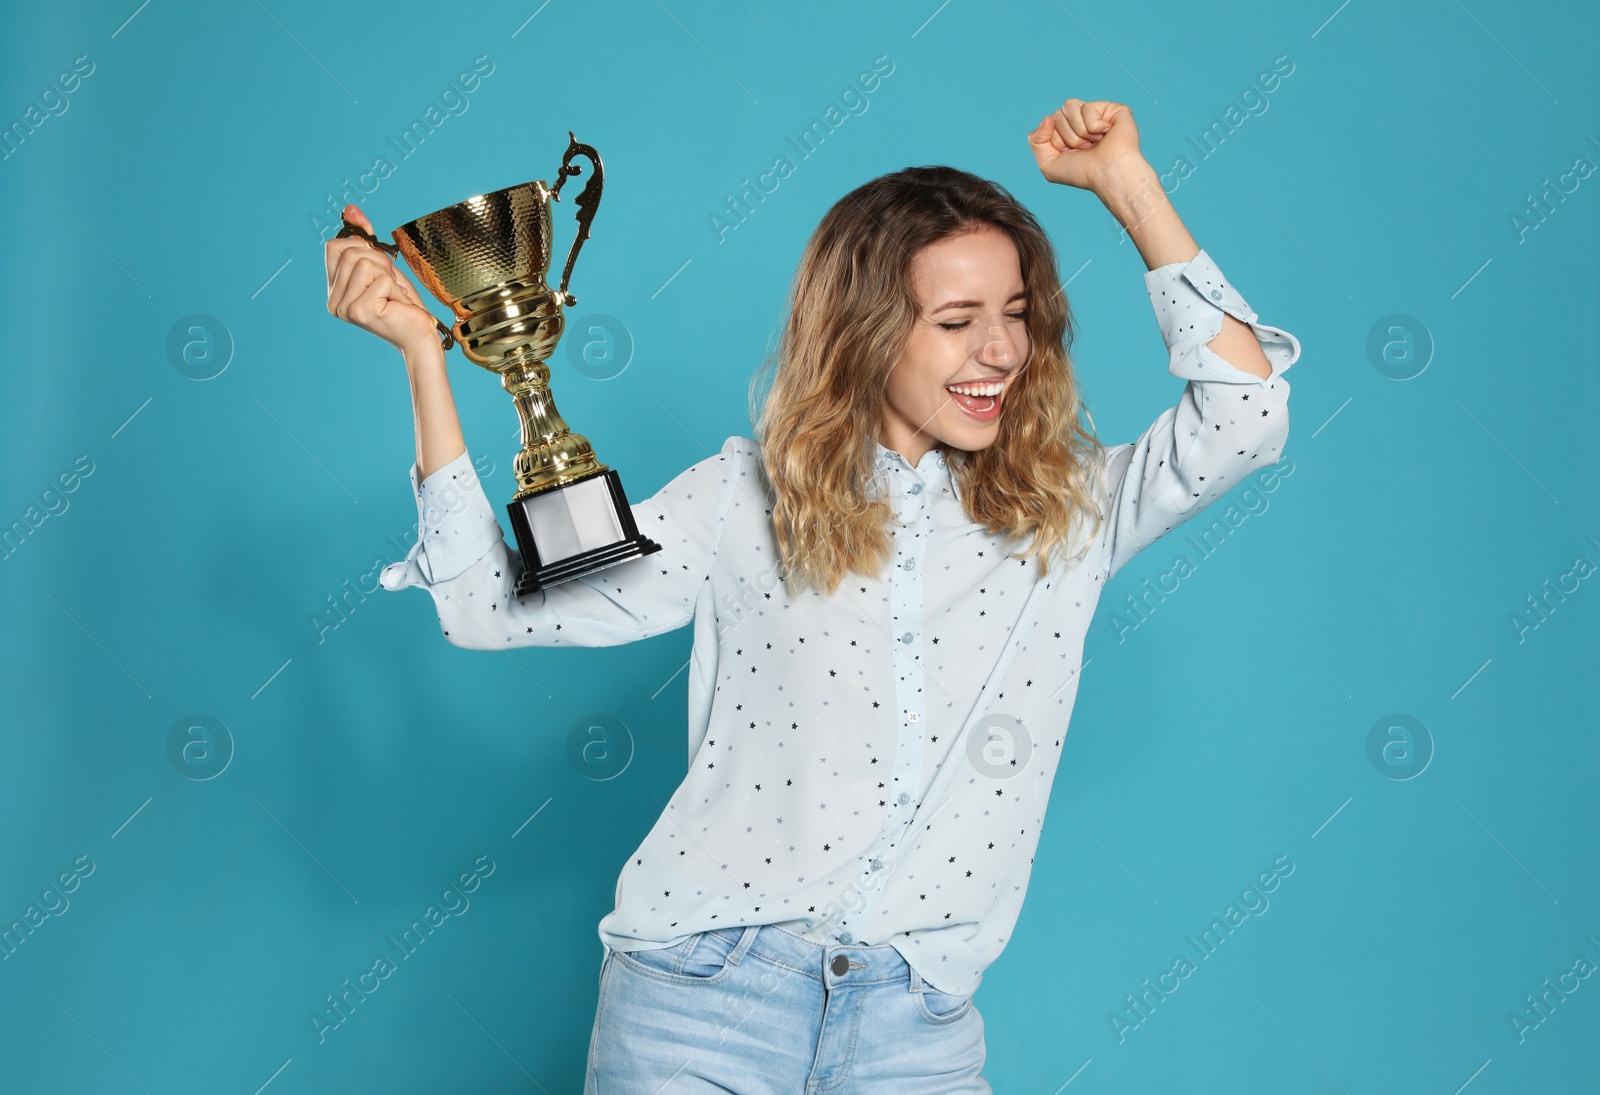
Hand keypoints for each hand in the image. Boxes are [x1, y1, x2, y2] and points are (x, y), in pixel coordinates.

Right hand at [324, 204, 441, 353]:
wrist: (420, 334)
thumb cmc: (403, 303)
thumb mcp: (383, 266)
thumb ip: (364, 239)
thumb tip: (349, 209)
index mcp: (334, 289)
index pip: (334, 246)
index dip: (361, 246)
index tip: (379, 265)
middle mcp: (333, 301)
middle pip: (350, 252)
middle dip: (378, 262)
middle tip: (390, 285)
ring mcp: (344, 308)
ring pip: (364, 263)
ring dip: (388, 275)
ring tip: (393, 295)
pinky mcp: (360, 311)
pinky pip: (381, 279)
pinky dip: (395, 288)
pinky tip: (397, 304)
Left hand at [1027, 98, 1143, 191]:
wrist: (1107, 174)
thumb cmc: (1082, 173)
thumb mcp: (1048, 164)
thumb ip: (1036, 141)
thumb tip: (1047, 117)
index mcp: (1067, 133)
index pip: (1049, 123)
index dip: (1056, 141)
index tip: (1070, 154)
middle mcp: (1081, 122)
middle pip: (1058, 114)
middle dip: (1068, 136)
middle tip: (1085, 149)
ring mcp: (1096, 113)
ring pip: (1069, 106)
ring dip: (1079, 131)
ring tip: (1094, 142)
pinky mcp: (1111, 108)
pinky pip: (1087, 107)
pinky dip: (1093, 125)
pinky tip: (1106, 133)